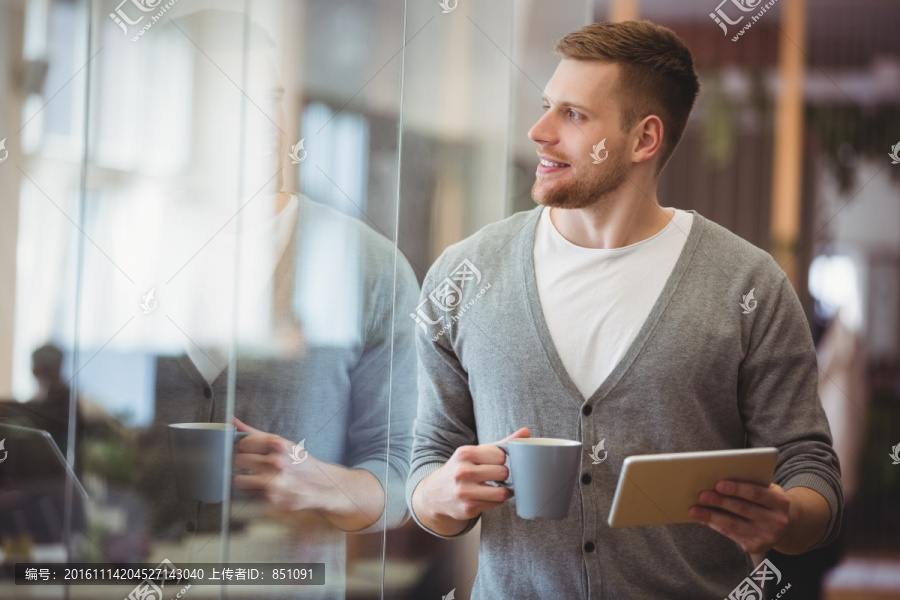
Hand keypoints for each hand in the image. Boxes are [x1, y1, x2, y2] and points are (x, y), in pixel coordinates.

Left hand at [231, 417, 318, 511]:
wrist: (320, 484)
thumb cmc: (299, 462)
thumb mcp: (282, 443)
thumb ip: (254, 433)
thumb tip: (232, 421)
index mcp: (277, 445)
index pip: (242, 443)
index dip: (245, 448)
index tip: (252, 451)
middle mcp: (275, 462)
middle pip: (238, 460)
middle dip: (245, 463)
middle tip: (257, 464)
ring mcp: (272, 482)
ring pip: (238, 479)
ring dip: (245, 479)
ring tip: (258, 476)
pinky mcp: (270, 498)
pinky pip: (248, 493)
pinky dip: (253, 491)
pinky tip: (266, 486)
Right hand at [413, 428, 529, 534]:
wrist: (436, 492)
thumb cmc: (462, 469)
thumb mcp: (475, 453)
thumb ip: (501, 443)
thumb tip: (526, 431)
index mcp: (465, 453)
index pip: (500, 455)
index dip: (502, 459)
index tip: (495, 462)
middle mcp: (462, 472)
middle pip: (503, 472)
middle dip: (503, 475)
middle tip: (495, 476)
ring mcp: (464, 491)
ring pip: (502, 492)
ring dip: (503, 490)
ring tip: (495, 486)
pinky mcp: (468, 508)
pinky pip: (496, 504)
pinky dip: (496, 500)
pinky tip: (487, 496)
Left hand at [690, 481, 789, 553]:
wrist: (785, 527)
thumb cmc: (767, 501)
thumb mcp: (767, 490)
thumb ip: (750, 484)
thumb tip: (717, 482)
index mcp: (780, 502)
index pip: (756, 493)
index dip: (737, 489)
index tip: (718, 484)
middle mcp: (776, 521)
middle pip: (743, 509)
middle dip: (720, 502)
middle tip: (701, 495)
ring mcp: (767, 537)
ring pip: (734, 525)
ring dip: (711, 516)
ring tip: (694, 509)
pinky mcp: (756, 547)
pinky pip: (731, 534)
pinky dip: (715, 525)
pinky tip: (703, 518)